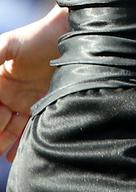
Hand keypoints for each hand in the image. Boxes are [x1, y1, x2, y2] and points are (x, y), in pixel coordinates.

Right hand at [0, 6, 67, 159]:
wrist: (72, 34)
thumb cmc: (39, 35)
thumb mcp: (9, 45)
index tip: (0, 119)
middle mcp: (10, 93)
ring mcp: (27, 101)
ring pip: (11, 129)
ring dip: (5, 143)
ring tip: (3, 157)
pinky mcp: (45, 106)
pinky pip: (30, 129)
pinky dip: (21, 144)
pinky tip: (15, 157)